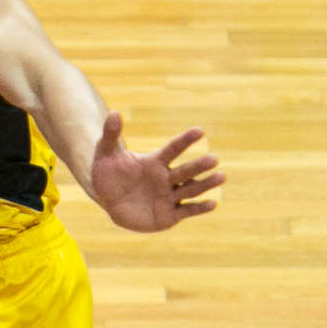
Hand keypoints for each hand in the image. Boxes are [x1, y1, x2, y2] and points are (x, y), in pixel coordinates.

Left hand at [88, 112, 224, 231]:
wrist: (108, 201)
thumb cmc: (108, 174)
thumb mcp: (105, 154)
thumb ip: (110, 135)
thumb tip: (113, 112)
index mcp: (155, 162)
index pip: (173, 149)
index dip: (185, 140)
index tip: (200, 131)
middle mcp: (166, 178)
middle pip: (185, 171)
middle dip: (199, 165)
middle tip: (214, 159)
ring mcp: (169, 196)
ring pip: (190, 189)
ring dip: (205, 184)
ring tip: (221, 176)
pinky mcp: (169, 215)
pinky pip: (186, 211)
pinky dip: (199, 208)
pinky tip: (213, 203)